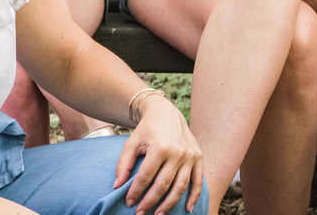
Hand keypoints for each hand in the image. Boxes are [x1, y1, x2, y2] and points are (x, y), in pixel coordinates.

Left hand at [116, 95, 203, 214]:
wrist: (166, 112)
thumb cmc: (147, 129)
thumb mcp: (131, 143)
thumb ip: (123, 164)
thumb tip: (117, 186)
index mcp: (159, 147)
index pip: (146, 177)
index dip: (136, 192)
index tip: (129, 202)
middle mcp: (177, 152)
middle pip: (163, 185)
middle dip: (150, 202)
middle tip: (140, 213)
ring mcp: (190, 155)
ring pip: (180, 186)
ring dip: (169, 204)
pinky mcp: (198, 156)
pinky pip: (198, 180)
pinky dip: (194, 196)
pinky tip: (187, 209)